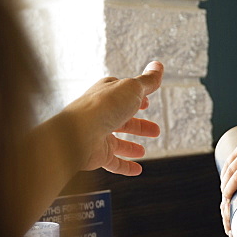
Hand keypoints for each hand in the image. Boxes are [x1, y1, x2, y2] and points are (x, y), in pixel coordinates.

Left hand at [64, 61, 163, 176]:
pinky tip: (137, 170)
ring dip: (130, 146)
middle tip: (154, 129)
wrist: (79, 134)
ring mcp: (99, 135)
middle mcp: (101, 114)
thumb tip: (158, 66)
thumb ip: (147, 81)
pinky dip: (126, 167)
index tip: (146, 102)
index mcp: (107, 94)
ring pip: (117, 142)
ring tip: (143, 150)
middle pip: (122, 120)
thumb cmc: (103, 107)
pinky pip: (114, 163)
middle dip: (138, 124)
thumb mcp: (132, 88)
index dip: (136, 98)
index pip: (122, 94)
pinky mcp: (98, 154)